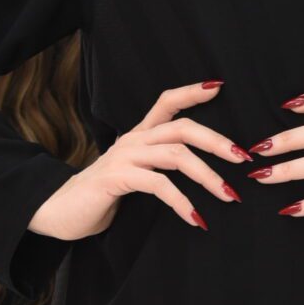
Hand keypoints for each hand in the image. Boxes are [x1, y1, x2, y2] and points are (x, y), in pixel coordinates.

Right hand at [28, 80, 248, 239]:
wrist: (61, 212)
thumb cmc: (104, 196)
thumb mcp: (136, 174)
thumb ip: (160, 167)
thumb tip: (204, 173)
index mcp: (139, 135)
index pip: (166, 102)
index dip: (191, 92)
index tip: (218, 86)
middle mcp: (132, 140)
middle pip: (181, 128)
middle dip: (216, 141)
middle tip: (242, 158)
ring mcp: (123, 157)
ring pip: (175, 155)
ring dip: (207, 176)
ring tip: (228, 195)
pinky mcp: (116, 178)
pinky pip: (158, 185)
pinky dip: (181, 202)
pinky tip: (195, 218)